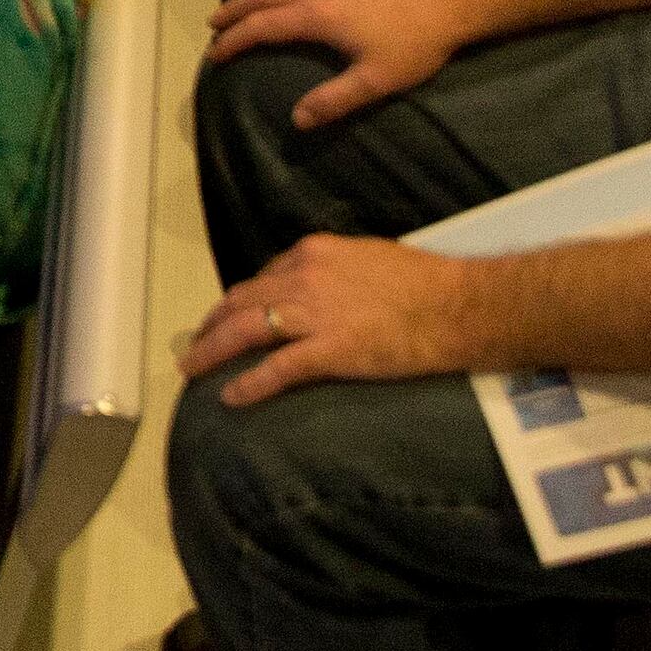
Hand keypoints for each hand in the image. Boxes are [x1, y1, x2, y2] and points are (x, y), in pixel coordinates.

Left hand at [183, 234, 480, 403]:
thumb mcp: (368, 257)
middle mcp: (303, 278)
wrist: (458, 306)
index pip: (262, 278)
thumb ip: (335, 269)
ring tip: (192, 368)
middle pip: (241, 302)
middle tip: (193, 344)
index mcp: (312, 253)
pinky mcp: (330, 350)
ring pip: (246, 331)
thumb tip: (323, 286)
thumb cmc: (425, 282)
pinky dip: (249, 383)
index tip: (228, 316)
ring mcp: (314, 314)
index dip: (240, 300)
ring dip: (212, 351)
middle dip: (212, 324)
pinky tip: (230, 397)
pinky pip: (277, 369)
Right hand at [206, 0, 480, 130]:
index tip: (215, 53)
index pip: (262, 26)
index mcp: (318, 15)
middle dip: (235, 9)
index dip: (235, 40)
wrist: (453, 3)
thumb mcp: (376, 81)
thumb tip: (296, 119)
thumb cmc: (414, 45)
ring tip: (244, 9)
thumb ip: (334, 100)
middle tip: (214, 24)